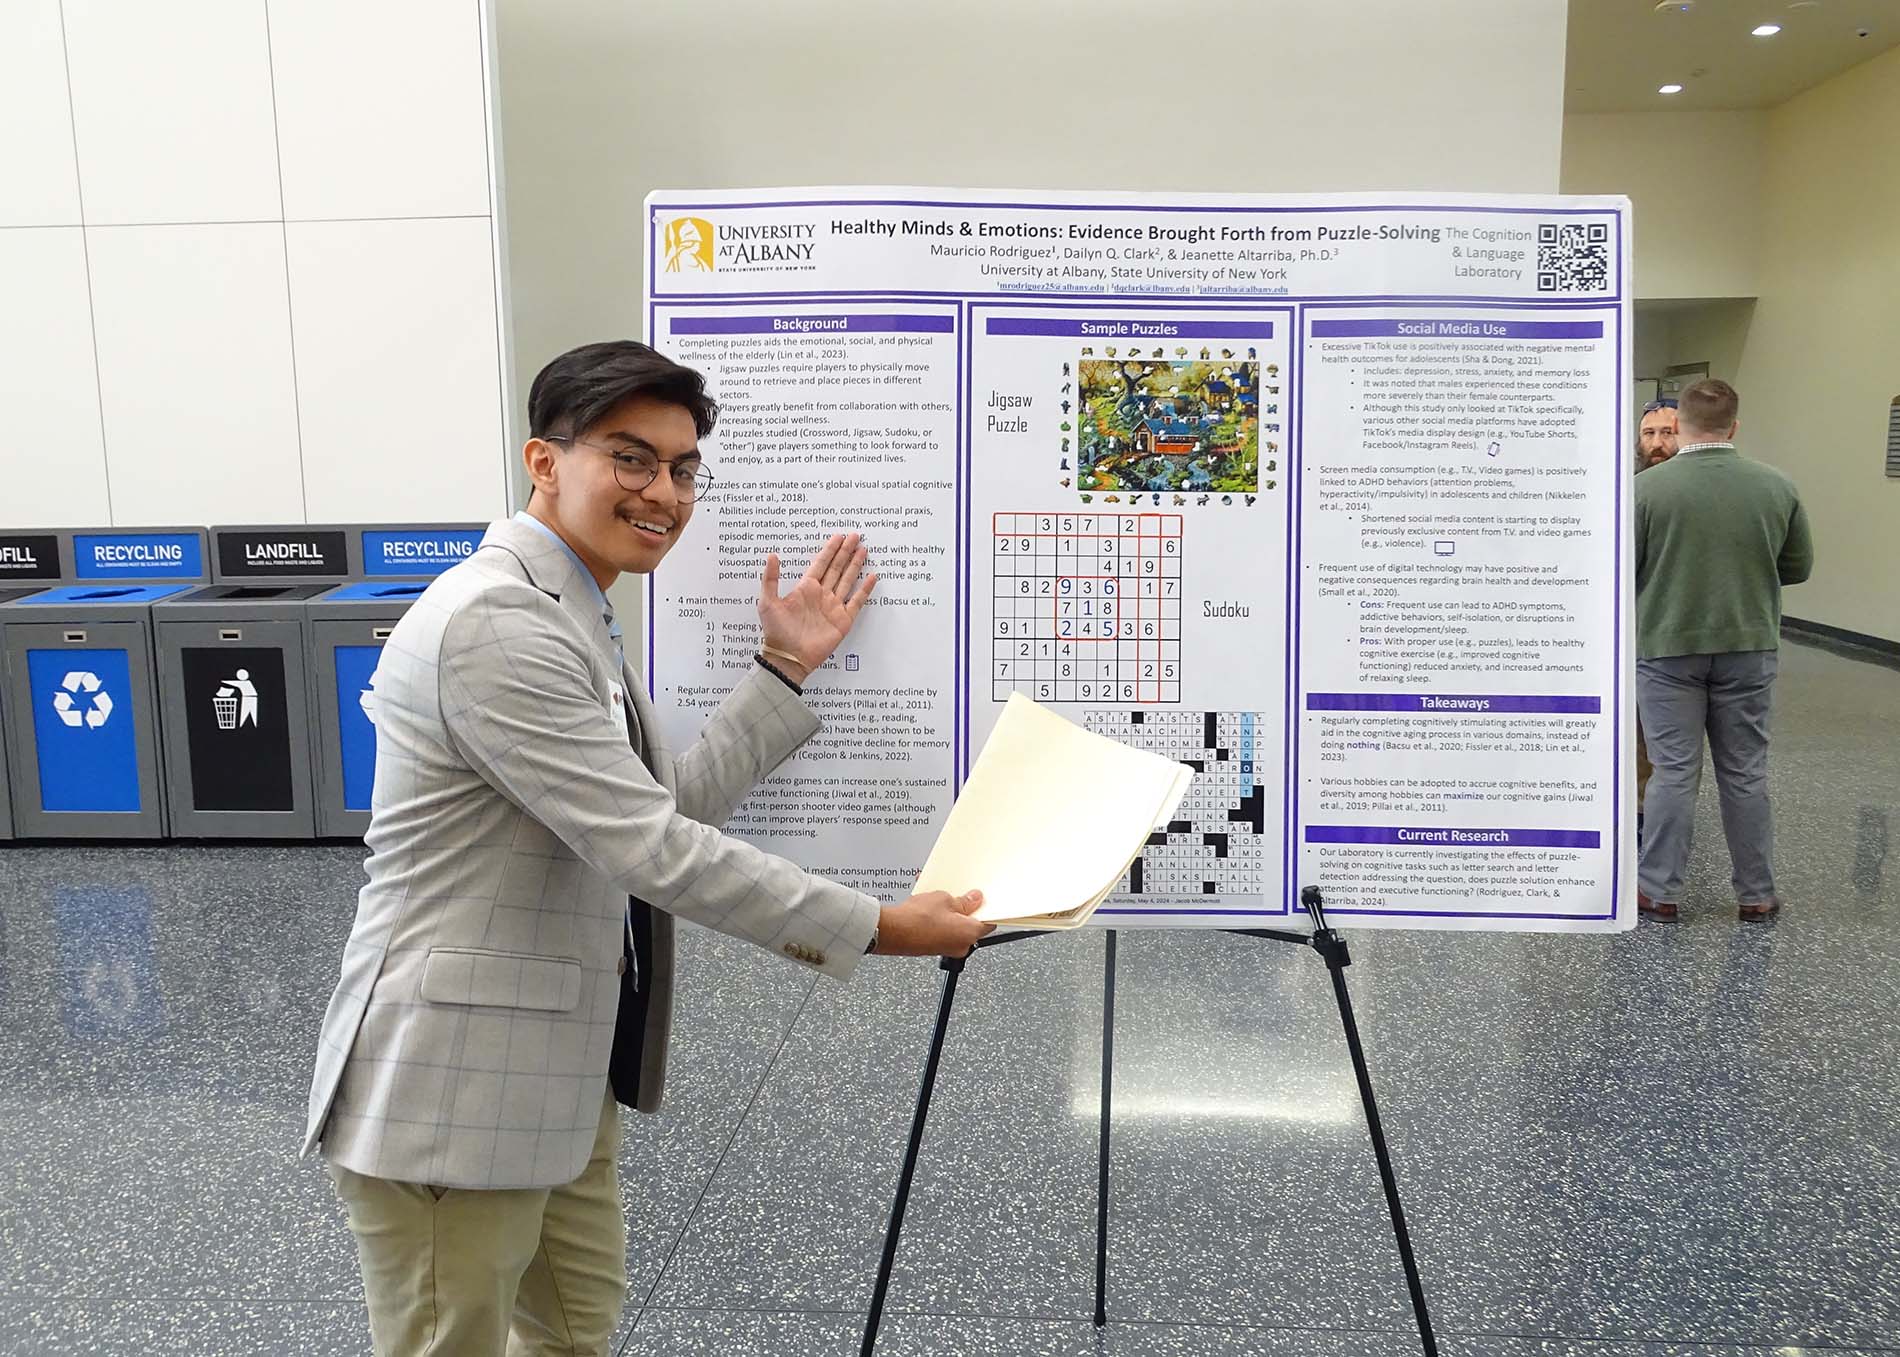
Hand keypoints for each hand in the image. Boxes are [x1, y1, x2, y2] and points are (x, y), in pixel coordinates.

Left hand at [758, 532, 876, 678]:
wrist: (789, 656)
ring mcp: (833, 607)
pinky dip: (865, 589)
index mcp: (805, 588)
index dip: (829, 550)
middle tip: (855, 536)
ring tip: (863, 550)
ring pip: (847, 580)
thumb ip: (770, 578)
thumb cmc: (776, 631)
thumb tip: (772, 555)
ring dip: (855, 565)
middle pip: (837, 568)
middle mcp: (821, 595)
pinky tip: (872, 577)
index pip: (821, 563)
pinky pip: (857, 601)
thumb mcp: (768, 602)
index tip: (838, 536)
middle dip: (845, 552)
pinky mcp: (843, 620)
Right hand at [872, 890, 993, 957]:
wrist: (893, 932)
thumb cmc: (918, 919)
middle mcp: (961, 946)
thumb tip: (973, 899)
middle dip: (965, 910)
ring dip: (950, 915)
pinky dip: (939, 922)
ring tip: (939, 900)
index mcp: (971, 933)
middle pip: (971, 925)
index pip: (989, 922)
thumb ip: (964, 900)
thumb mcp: (945, 899)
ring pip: (955, 929)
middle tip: (958, 896)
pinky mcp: (932, 948)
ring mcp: (946, 949)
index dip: (986, 909)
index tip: (982, 900)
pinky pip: (942, 933)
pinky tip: (929, 909)